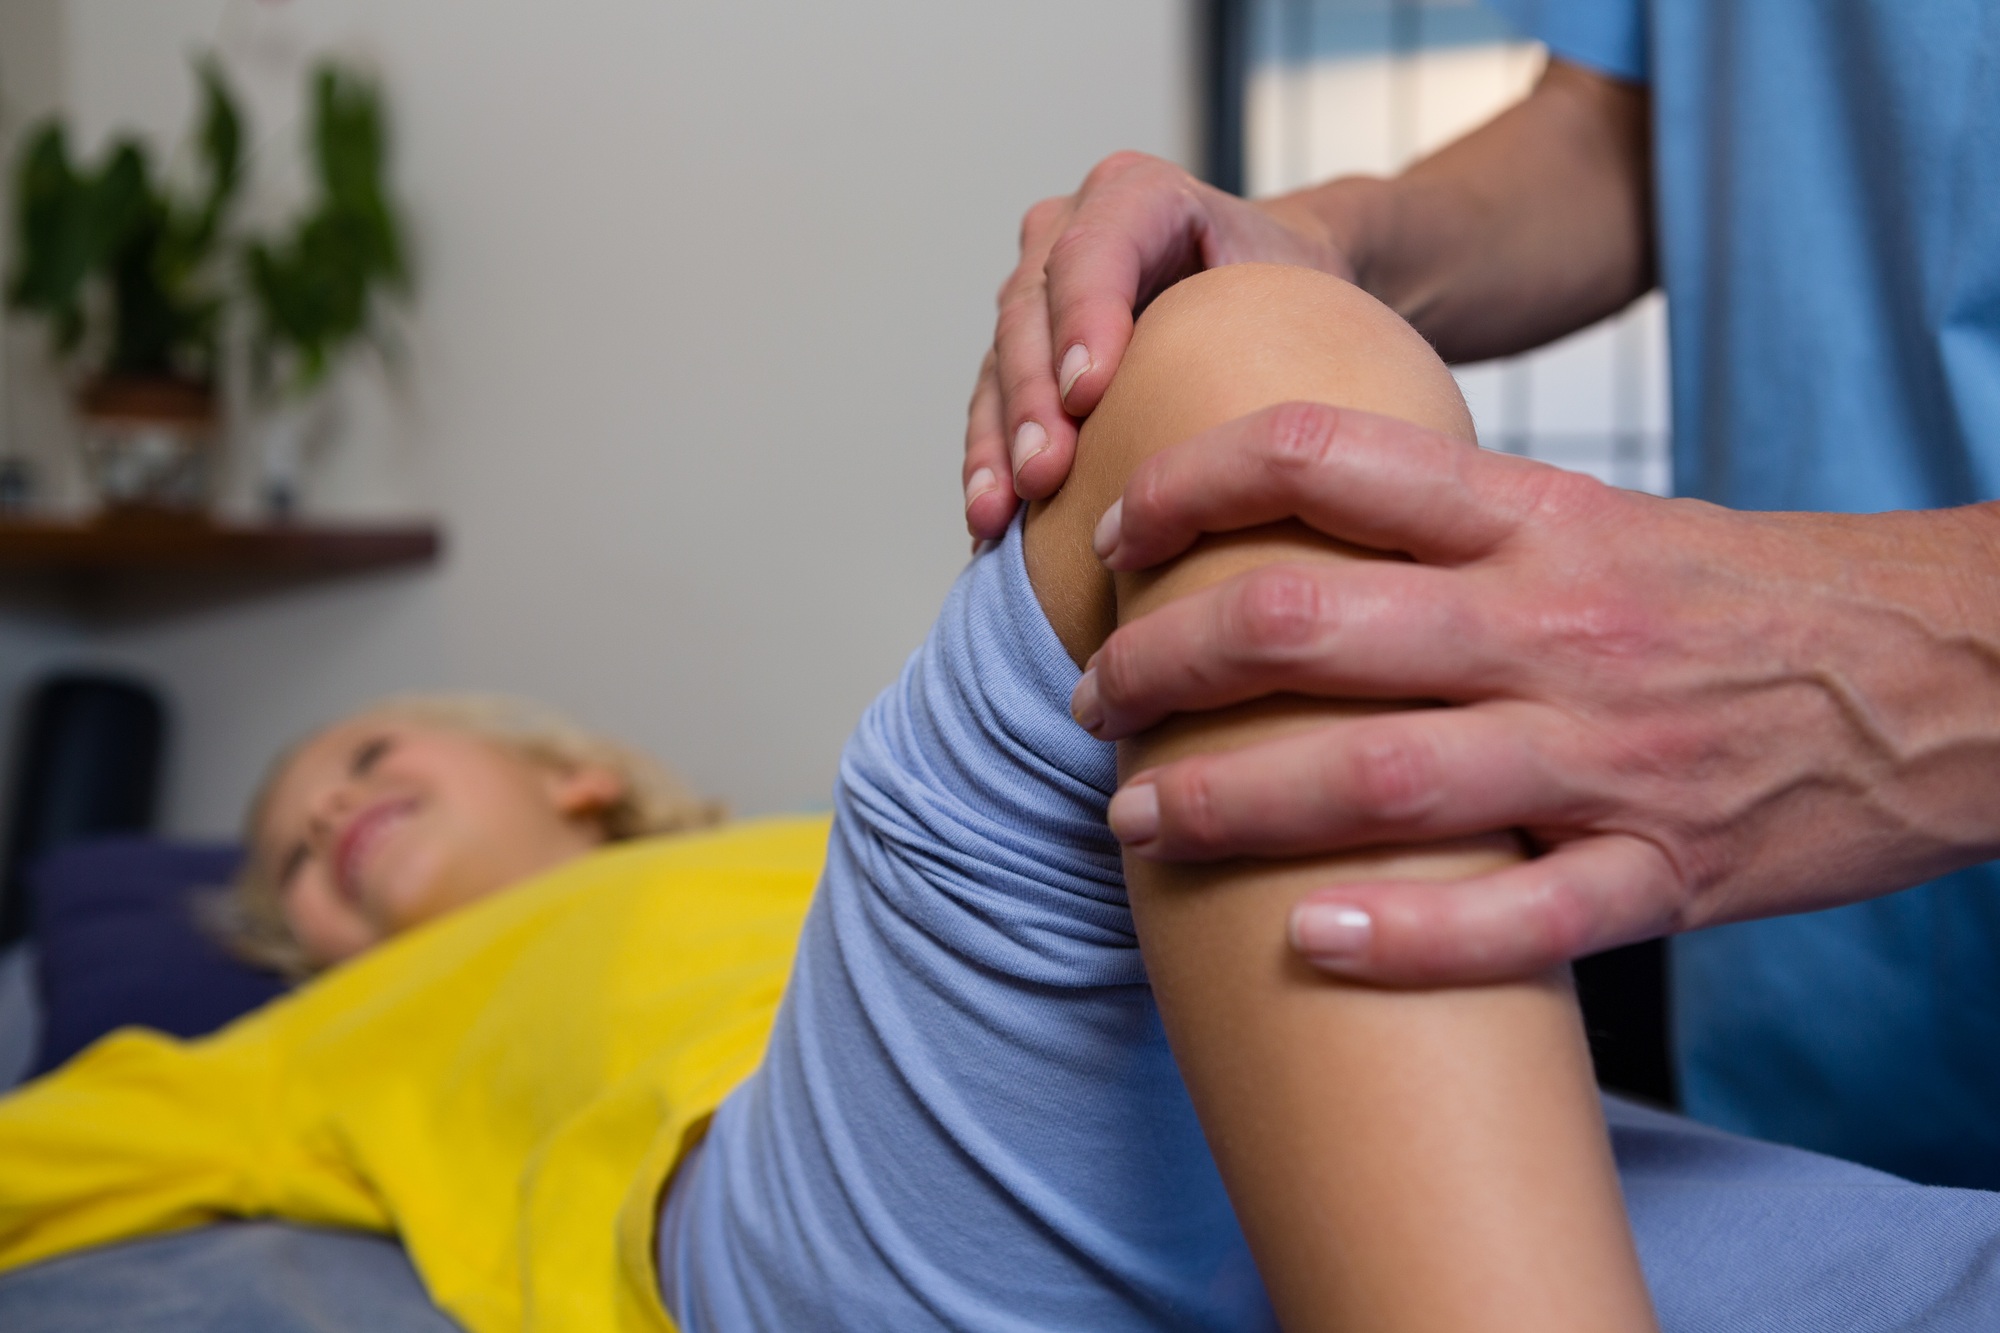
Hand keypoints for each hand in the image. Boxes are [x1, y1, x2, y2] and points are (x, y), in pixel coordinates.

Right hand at [964, 152, 1354, 539]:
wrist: (1277, 292)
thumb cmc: (1292, 285)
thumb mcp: (1299, 285)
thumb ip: (1272, 321)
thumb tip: (1260, 424)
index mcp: (1138, 195)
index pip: (1093, 250)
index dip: (1082, 320)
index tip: (1088, 396)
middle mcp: (1069, 233)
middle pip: (1029, 312)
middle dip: (1032, 400)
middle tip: (1043, 473)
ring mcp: (1037, 294)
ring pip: (998, 366)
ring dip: (998, 444)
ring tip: (998, 512)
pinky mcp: (1021, 355)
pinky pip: (993, 408)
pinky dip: (990, 465)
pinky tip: (991, 522)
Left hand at [1072, 402, 1999, 983]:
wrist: (1945, 669)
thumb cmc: (1738, 595)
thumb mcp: (1595, 520)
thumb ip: (1449, 530)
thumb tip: (1279, 540)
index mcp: (1534, 519)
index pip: (1321, 460)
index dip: (1191, 487)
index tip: (1118, 535)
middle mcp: (1551, 626)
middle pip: (1306, 625)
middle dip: (1165, 662)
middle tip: (1095, 700)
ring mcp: (1608, 755)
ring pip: (1378, 777)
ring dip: (1231, 802)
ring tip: (1135, 819)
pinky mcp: (1666, 870)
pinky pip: (1519, 921)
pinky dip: (1406, 940)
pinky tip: (1304, 944)